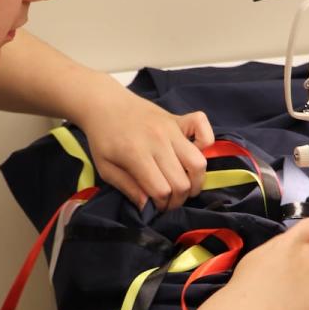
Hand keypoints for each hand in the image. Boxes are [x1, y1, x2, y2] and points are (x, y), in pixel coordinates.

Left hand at [81, 85, 213, 209]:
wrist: (105, 103)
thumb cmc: (103, 138)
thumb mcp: (106, 168)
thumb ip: (127, 188)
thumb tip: (147, 206)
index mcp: (136, 154)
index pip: (162, 190)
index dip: (161, 205)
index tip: (155, 206)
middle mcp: (158, 140)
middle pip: (182, 181)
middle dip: (177, 199)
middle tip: (168, 200)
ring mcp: (172, 129)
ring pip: (198, 163)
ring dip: (195, 181)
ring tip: (184, 185)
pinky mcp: (179, 119)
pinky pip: (204, 130)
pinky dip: (205, 144)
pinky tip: (192, 154)